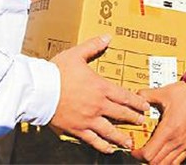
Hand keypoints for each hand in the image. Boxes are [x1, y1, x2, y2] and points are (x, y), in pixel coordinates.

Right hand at [49, 36, 149, 153]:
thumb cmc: (57, 71)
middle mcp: (98, 105)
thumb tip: (107, 37)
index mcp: (100, 87)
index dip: (136, 102)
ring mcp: (88, 119)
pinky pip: (93, 140)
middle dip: (133, 118)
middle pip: (121, 114)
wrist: (40, 90)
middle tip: (141, 121)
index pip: (124, 96)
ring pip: (110, 131)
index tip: (145, 106)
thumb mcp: (76, 54)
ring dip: (122, 136)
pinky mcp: (77, 129)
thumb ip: (93, 46)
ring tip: (130, 141)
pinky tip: (109, 149)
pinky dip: (103, 146)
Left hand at [131, 82, 185, 164]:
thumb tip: (135, 98)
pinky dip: (168, 161)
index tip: (133, 149)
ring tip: (150, 154)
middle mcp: (177, 141)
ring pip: (167, 164)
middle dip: (144, 160)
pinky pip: (178, 161)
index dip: (137, 154)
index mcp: (168, 130)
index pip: (149, 154)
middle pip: (156, 163)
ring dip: (156, 162)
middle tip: (139, 152)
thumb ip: (145, 96)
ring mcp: (185, 145)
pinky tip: (163, 154)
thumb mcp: (162, 92)